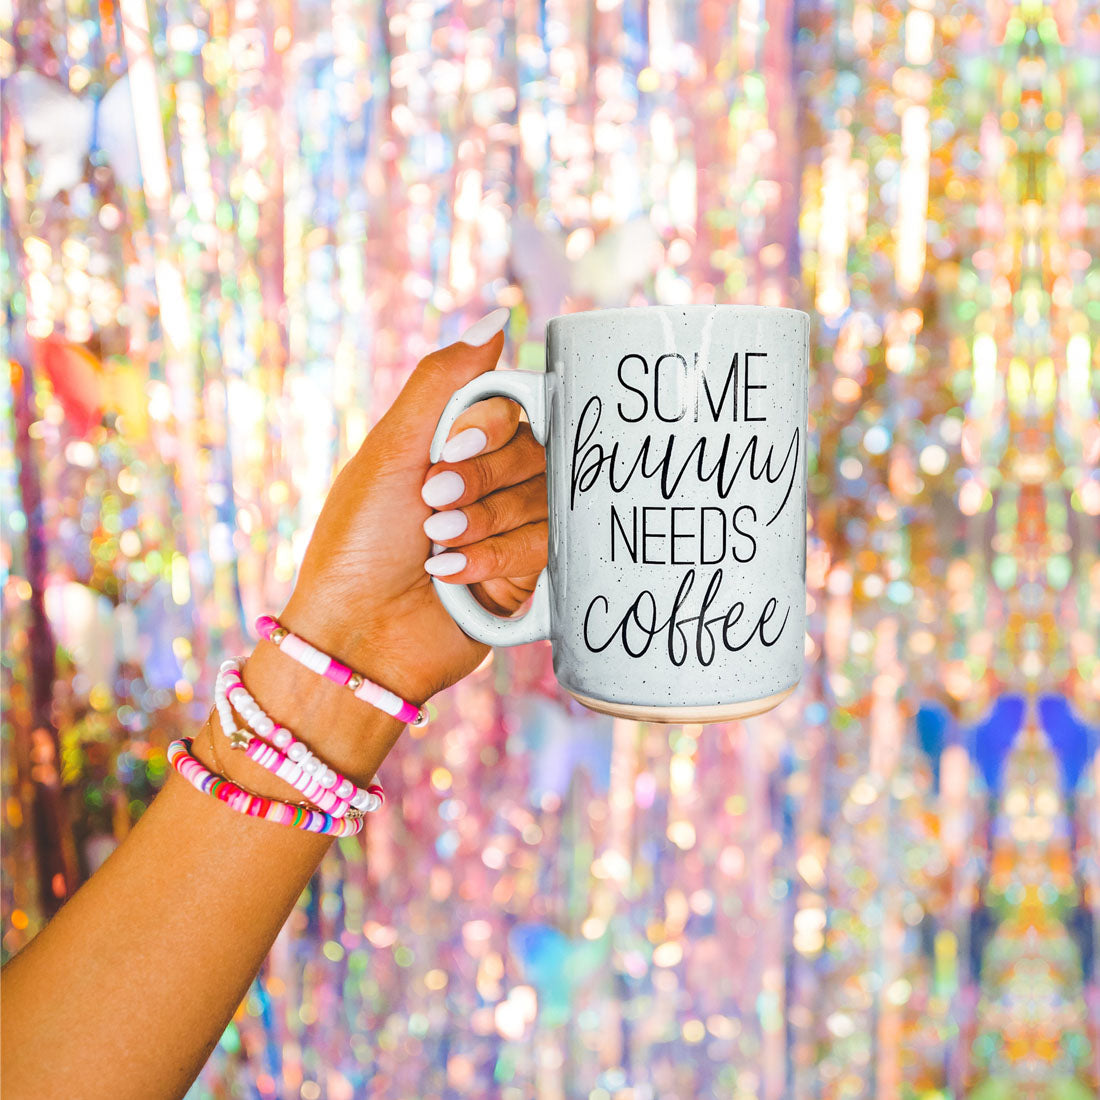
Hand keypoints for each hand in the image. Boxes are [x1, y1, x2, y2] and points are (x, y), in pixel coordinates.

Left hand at [279, 309, 547, 706]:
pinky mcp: (529, 574)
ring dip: (485, 523)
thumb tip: (500, 316)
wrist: (359, 635)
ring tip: (438, 546)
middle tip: (433, 504)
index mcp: (454, 444)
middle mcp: (489, 480)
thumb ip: (445, 382)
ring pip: (546, 499)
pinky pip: (548, 546)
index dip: (489, 430)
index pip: (513, 408)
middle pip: (535, 451)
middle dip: (482, 481)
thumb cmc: (359, 541)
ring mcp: (511, 527)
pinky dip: (497, 559)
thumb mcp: (390, 450)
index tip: (447, 452)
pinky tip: (454, 576)